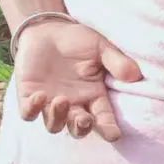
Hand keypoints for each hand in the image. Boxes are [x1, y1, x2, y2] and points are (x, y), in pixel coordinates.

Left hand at [15, 20, 141, 141]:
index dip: (108, 128)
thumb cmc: (78, 39)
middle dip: (81, 128)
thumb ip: (116, 61)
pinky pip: (28, 113)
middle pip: (78, 129)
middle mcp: (73, 104)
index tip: (114, 134)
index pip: (103, 118)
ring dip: (58, 118)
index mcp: (93, 95)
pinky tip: (39, 96)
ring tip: (61, 100)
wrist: (48, 29)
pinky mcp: (28, 97)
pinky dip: (32, 110)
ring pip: (54, 125)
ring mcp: (50, 102)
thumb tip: (135, 76)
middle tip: (84, 118)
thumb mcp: (101, 47)